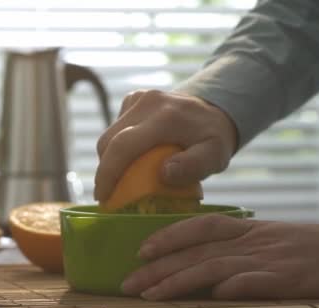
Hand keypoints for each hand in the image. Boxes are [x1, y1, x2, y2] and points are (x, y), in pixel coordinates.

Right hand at [94, 90, 237, 200]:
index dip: (108, 173)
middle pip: (109, 141)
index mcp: (165, 116)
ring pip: (109, 136)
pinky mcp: (132, 99)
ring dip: (111, 160)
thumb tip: (164, 174)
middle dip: (105, 171)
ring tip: (123, 179)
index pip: (123, 145)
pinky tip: (134, 157)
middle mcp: (147, 102)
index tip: (103, 197)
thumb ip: (194, 166)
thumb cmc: (213, 137)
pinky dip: (118, 148)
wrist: (214, 109)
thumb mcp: (215, 155)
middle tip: (110, 195)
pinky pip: (115, 128)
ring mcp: (137, 98)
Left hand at [121, 214, 318, 299]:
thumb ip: (230, 246)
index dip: (167, 237)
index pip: (197, 227)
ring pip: (214, 267)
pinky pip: (255, 283)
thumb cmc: (301, 247)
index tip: (140, 250)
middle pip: (195, 252)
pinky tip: (212, 298)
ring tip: (153, 295)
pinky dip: (232, 288)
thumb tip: (195, 262)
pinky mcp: (285, 280)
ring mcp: (265, 260)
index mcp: (243, 229)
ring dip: (179, 281)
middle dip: (158, 267)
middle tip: (129, 282)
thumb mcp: (263, 238)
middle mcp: (248, 241)